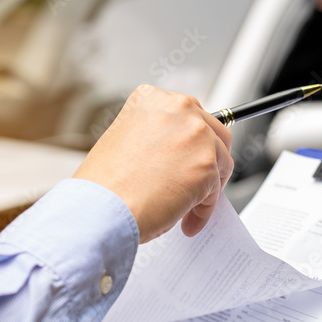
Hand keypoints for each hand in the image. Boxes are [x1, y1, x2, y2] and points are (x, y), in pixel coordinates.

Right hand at [73, 85, 234, 242]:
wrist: (100, 208)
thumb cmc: (104, 185)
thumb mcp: (124, 141)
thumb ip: (155, 139)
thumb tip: (177, 157)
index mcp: (153, 99)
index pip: (189, 115)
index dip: (191, 141)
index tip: (190, 156)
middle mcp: (178, 109)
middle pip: (215, 132)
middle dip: (210, 158)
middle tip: (202, 181)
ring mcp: (196, 136)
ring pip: (221, 162)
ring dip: (208, 187)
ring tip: (189, 209)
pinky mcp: (207, 165)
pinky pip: (214, 191)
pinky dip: (203, 210)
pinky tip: (187, 222)